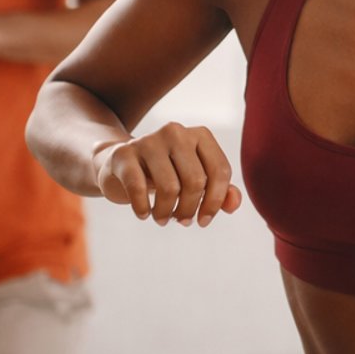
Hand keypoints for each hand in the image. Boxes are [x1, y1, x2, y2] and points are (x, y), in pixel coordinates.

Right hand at [92, 123, 242, 226]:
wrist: (122, 164)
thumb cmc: (167, 174)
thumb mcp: (196, 180)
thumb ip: (220, 192)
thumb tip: (233, 204)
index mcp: (200, 135)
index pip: (220, 171)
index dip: (215, 202)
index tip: (204, 220)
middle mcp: (176, 132)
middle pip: (196, 181)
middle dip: (189, 209)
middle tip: (181, 221)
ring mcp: (149, 140)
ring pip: (169, 187)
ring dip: (166, 212)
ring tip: (162, 218)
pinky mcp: (124, 154)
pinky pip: (138, 188)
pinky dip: (143, 208)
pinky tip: (144, 214)